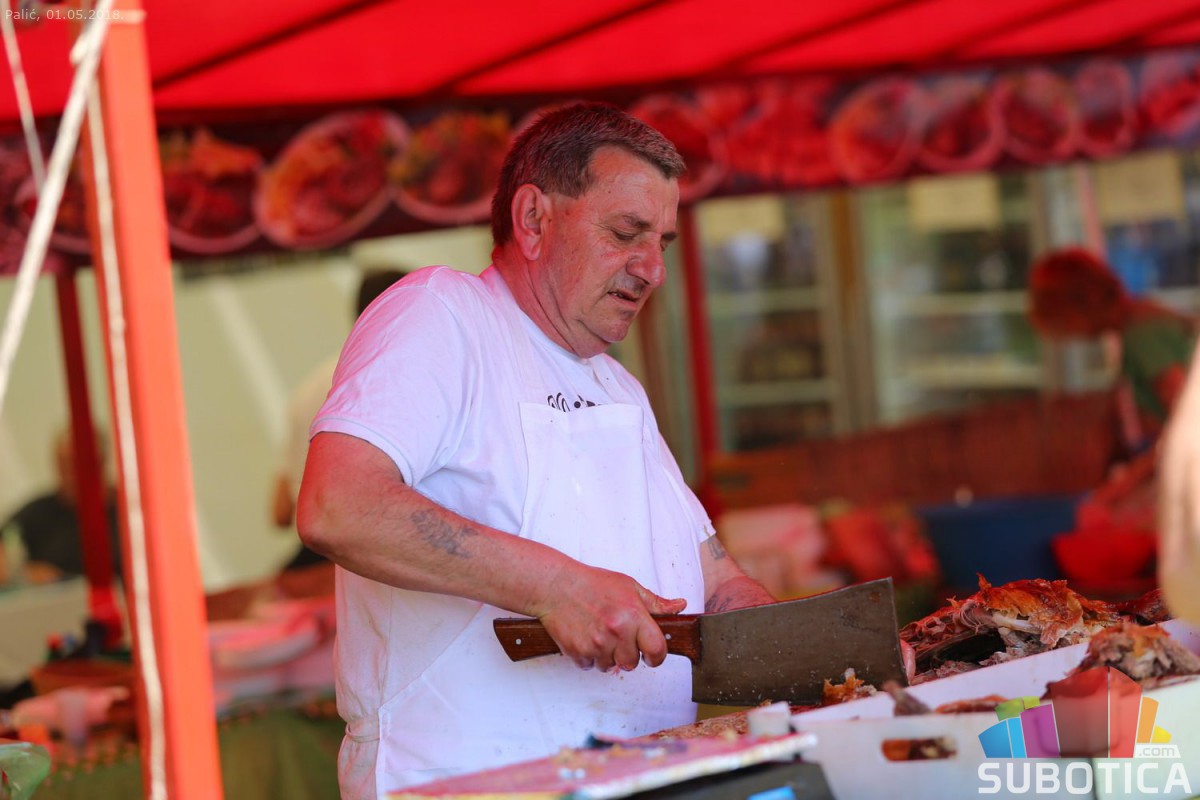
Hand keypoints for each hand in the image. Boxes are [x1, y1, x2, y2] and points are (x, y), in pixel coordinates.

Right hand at [534, 563, 685, 672]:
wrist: (556, 586)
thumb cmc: (593, 584)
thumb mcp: (629, 586)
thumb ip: (655, 603)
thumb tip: (679, 606)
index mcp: (633, 616)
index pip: (657, 650)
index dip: (657, 656)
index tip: (651, 655)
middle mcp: (617, 632)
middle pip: (632, 663)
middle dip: (627, 654)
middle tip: (617, 636)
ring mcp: (596, 644)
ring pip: (610, 666)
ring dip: (607, 655)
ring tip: (598, 632)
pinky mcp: (578, 652)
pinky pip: (590, 666)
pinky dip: (588, 656)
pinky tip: (585, 636)